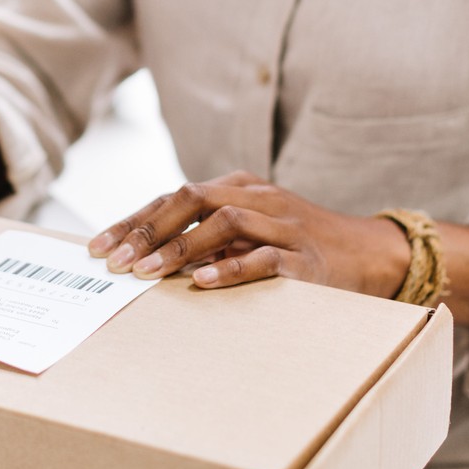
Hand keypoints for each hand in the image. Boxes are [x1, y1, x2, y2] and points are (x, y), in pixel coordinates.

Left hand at [87, 171, 410, 295]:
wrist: (370, 254)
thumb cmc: (298, 246)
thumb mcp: (250, 231)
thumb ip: (206, 235)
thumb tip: (142, 255)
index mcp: (239, 187)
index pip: (174, 197)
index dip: (133, 221)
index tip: (98, 247)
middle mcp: (258, 198)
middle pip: (191, 199)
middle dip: (146, 230)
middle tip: (114, 261)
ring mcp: (283, 225)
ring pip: (223, 223)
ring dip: (179, 248)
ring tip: (145, 273)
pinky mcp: (305, 258)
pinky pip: (264, 258)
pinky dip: (231, 267)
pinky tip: (203, 281)